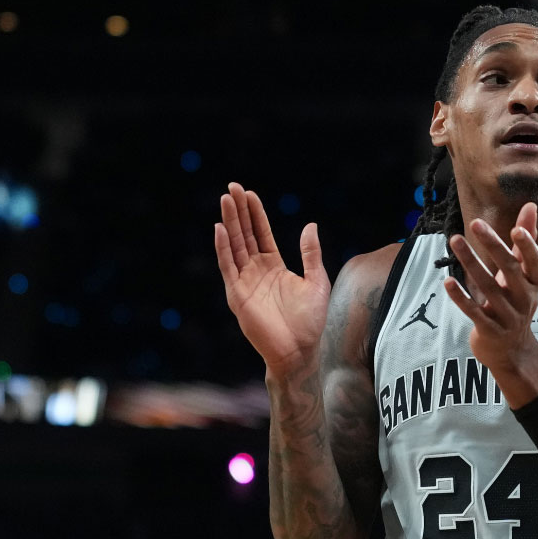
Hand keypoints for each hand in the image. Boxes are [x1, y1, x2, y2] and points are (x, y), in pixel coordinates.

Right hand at [215, 182, 329, 376]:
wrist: (300, 351)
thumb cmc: (310, 321)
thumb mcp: (317, 281)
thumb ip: (311, 254)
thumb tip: (310, 225)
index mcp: (274, 266)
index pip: (261, 233)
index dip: (255, 214)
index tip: (249, 193)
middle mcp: (256, 271)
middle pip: (244, 235)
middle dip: (238, 211)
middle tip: (232, 187)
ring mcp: (245, 282)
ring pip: (234, 246)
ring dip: (229, 223)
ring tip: (225, 200)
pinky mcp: (238, 295)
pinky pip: (228, 267)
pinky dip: (223, 248)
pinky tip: (220, 229)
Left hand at [440, 202, 537, 403]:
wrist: (512, 351)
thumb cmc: (515, 303)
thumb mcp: (523, 275)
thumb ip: (525, 242)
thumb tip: (531, 206)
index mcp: (534, 284)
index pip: (534, 262)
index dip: (527, 246)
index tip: (516, 228)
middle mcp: (524, 299)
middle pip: (509, 270)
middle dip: (493, 245)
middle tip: (476, 223)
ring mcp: (507, 316)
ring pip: (487, 287)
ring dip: (470, 262)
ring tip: (454, 240)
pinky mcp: (489, 330)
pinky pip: (473, 311)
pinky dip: (460, 297)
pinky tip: (447, 281)